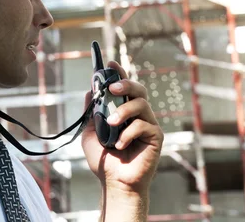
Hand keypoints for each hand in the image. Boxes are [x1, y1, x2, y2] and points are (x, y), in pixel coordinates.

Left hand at [81, 61, 163, 195]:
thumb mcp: (90, 132)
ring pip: (141, 104)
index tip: (110, 63)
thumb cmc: (103, 160)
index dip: (119, 73)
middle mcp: (137, 115)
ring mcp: (148, 124)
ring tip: (110, 124)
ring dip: (123, 111)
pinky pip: (143, 125)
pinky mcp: (155, 137)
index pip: (123, 87)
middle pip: (138, 89)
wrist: (113, 182)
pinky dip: (127, 133)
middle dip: (125, 83)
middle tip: (112, 88)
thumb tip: (89, 91)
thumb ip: (91, 112)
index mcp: (122, 111)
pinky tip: (119, 145)